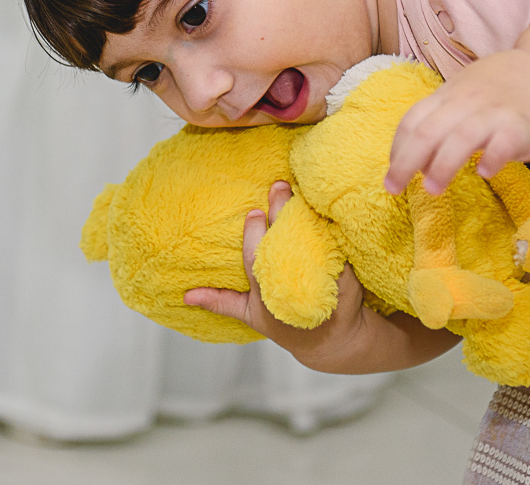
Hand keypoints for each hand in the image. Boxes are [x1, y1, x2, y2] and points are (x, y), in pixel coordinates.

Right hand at [183, 181, 369, 370]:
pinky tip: (324, 210)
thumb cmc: (287, 326)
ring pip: (311, 242)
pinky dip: (331, 230)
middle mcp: (290, 286)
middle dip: (281, 212)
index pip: (257, 256)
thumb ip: (221, 301)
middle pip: (284, 243)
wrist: (333, 343)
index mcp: (265, 291)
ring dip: (307, 216)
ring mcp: (318, 282)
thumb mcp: (251, 316)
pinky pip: (336, 249)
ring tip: (301, 193)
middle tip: (279, 187)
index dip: (256, 233)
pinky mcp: (343, 278)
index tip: (254, 211)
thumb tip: (186, 296)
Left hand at [385, 49, 529, 195]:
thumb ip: (440, 124)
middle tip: (394, 188)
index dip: (397, 150)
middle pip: (428, 131)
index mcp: (446, 97)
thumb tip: (418, 163)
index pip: (412, 122)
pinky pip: (505, 141)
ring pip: (462, 137)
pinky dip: (493, 157)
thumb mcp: (462, 98)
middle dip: (406, 162)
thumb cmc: (498, 90)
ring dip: (443, 165)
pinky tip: (485, 173)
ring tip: (432, 190)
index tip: (391, 176)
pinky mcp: (524, 125)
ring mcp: (495, 112)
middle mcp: (465, 103)